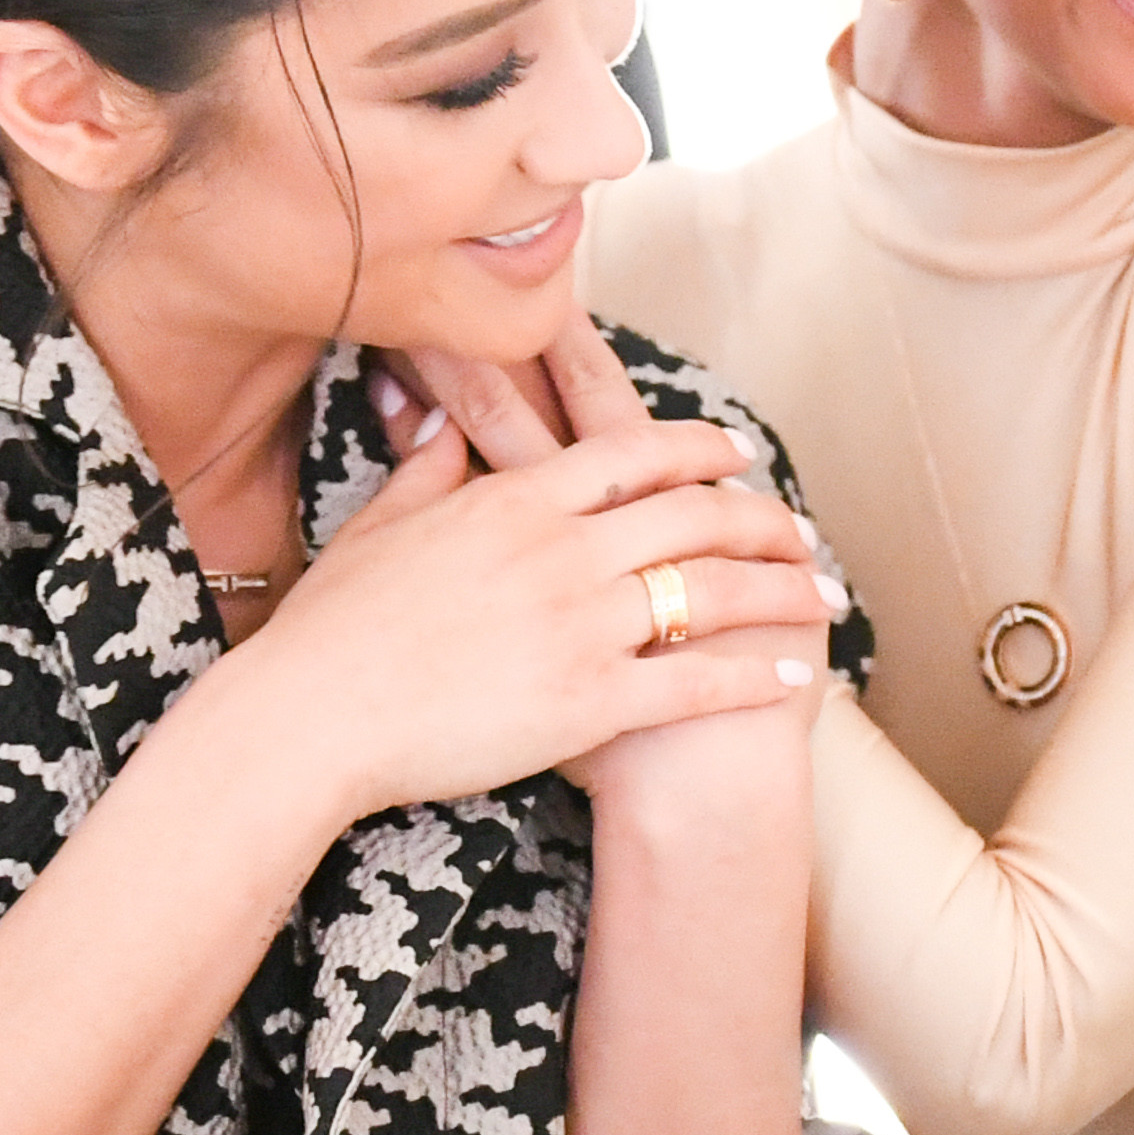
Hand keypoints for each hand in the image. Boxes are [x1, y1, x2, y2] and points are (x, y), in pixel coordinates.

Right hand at [376, 326, 843, 799]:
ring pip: (711, 592)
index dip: (699, 450)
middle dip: (762, 522)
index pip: (633, 453)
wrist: (311, 715)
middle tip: (803, 533)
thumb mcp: (378, 527)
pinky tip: (790, 678)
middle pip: (693, 516)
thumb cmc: (332, 629)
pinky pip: (693, 684)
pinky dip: (751, 677)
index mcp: (516, 501)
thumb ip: (425, 469)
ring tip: (822, 598)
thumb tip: (441, 419)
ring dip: (779, 592)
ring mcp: (579, 624)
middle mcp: (561, 550)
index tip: (739, 452)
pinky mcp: (587, 700)